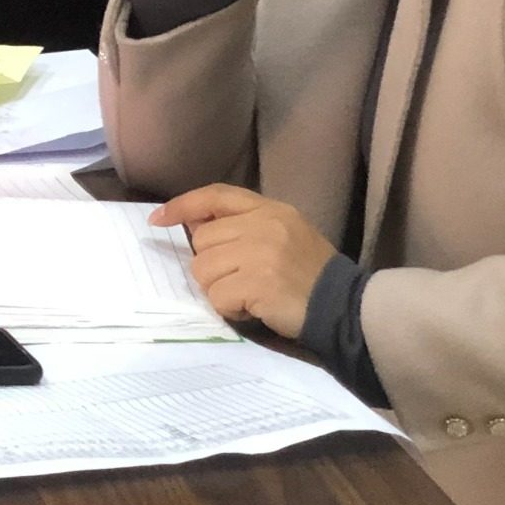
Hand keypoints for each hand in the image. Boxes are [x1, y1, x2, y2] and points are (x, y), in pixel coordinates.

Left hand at [152, 184, 337, 340]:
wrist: (345, 308)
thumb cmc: (309, 274)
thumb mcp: (282, 234)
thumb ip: (241, 224)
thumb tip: (191, 222)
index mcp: (270, 209)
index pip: (216, 196)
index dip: (183, 205)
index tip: (159, 219)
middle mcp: (264, 225)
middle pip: (201, 241)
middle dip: (213, 267)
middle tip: (242, 280)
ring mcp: (261, 253)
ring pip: (202, 270)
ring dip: (219, 290)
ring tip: (250, 294)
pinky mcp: (258, 283)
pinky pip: (217, 297)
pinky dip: (230, 308)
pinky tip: (255, 308)